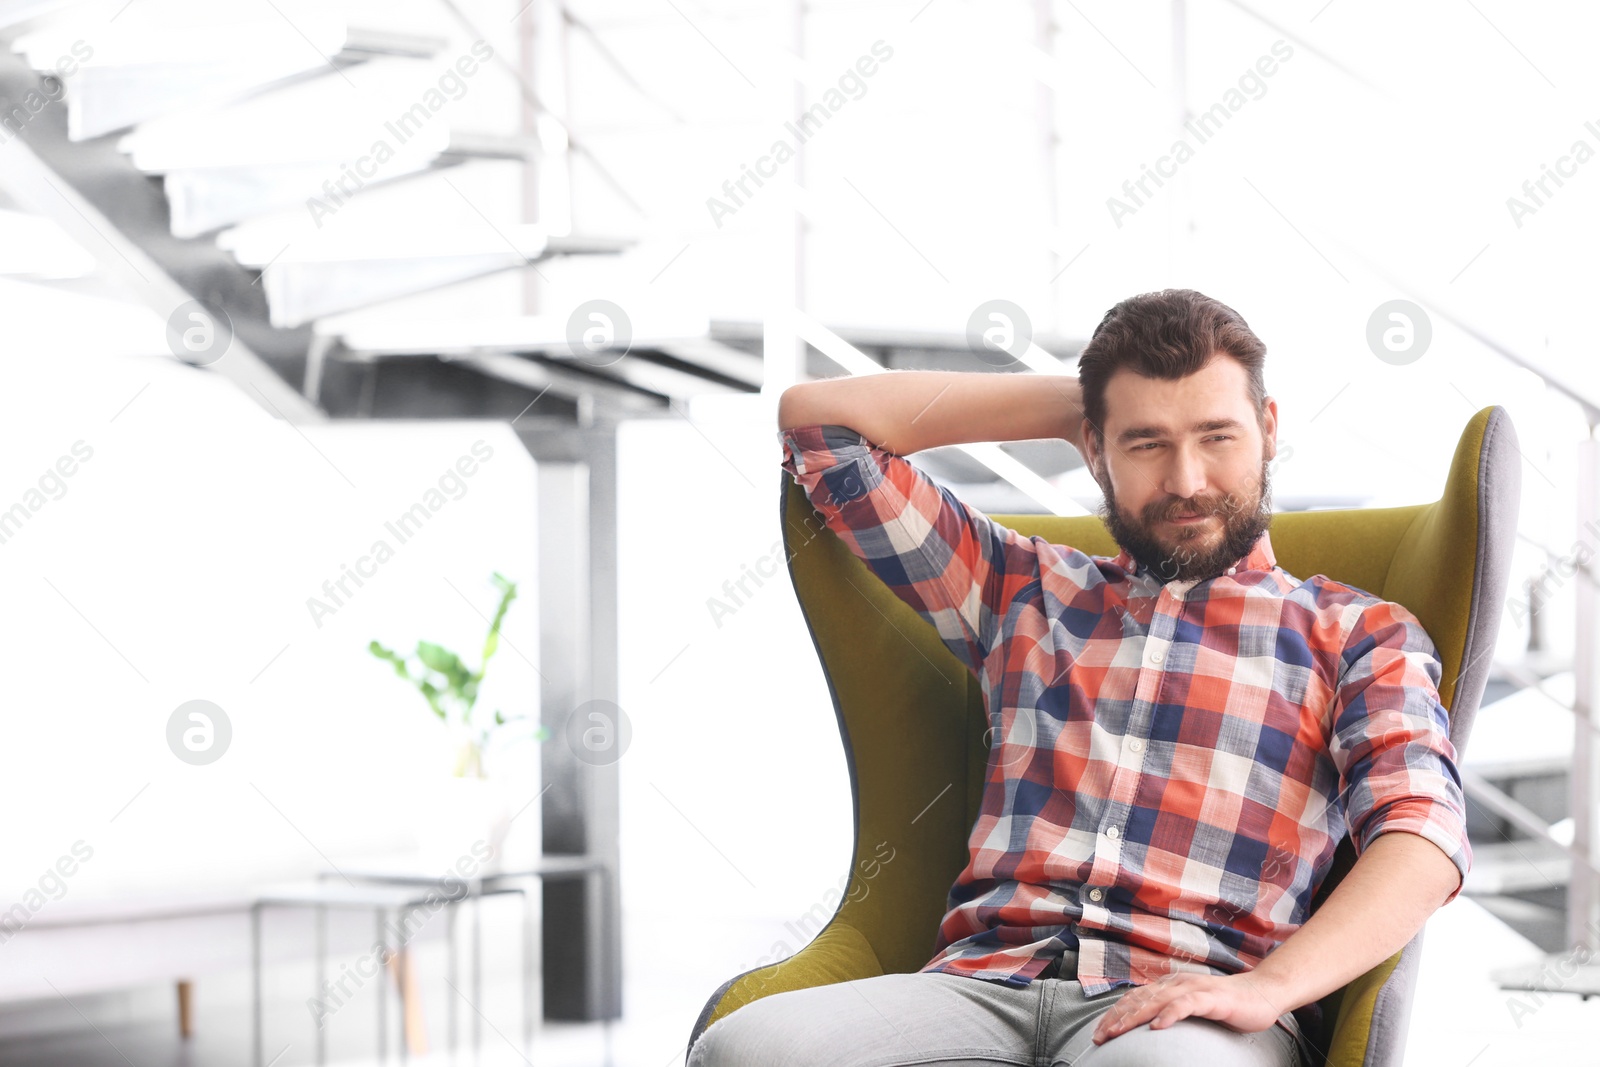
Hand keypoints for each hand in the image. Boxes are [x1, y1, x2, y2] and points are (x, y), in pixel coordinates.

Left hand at [1090, 971, 1285, 1044]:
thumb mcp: (1192, 1007)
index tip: (1099, 1032)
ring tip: (1117, 1032)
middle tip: (1100, 1037)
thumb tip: (1148, 1027)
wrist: (1262, 993)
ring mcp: (1194, 989)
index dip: (1115, 1014)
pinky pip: (1186, 1004)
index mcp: (1170, 986)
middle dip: (1117, 1018)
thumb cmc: (1226, 1004)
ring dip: (1135, 1017)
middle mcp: (1177, 983)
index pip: (1135, 998)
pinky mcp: (1212, 998)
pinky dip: (1170, 1014)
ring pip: (1157, 1001)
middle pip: (1139, 999)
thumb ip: (1171, 1011)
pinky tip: (1157, 1027)